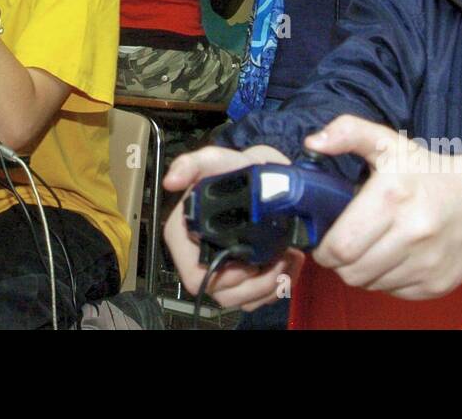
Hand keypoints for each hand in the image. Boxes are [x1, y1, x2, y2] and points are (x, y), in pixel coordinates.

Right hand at [162, 144, 300, 310]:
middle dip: (257, 282)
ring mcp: (223, 271)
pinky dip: (280, 286)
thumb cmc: (234, 170)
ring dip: (273, 284)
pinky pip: (259, 298)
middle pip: (224, 294)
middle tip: (283, 258)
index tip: (251, 261)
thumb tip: (170, 180)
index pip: (194, 277)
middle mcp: (199, 258)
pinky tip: (291, 262)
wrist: (264, 176)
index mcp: (184, 237)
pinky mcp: (244, 278)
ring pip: (244, 300)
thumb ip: (192, 164)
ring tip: (290, 257)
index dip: (225, 277)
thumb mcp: (215, 161)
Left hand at [303, 115, 461, 299]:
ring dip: (362, 271)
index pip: (340, 245)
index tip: (324, 238)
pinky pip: (393, 292)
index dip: (323, 247)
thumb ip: (349, 132)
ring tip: (370, 247)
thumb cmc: (431, 173)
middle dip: (338, 262)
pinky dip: (386, 279)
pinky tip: (393, 257)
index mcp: (393, 196)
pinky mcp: (437, 285)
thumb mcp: (390, 143)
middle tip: (343, 245)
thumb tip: (313, 142)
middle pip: (351, 272)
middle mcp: (412, 233)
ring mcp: (427, 263)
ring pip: (370, 285)